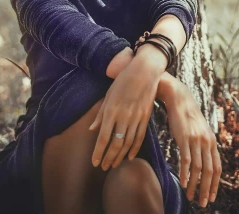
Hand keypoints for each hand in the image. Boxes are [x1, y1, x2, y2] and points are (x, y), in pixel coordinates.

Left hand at [88, 54, 161, 169]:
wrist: (145, 71)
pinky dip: (135, 148)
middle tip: (103, 167)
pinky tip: (130, 156)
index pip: (104, 137)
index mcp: (112, 110)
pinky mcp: (146, 117)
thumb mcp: (108, 95)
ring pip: (128, 143)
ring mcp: (136, 117)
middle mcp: (124, 116)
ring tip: (114, 165)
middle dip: (109, 157)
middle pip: (116, 143)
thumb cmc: (123, 80)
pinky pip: (140, 136)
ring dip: (120, 156)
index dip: (98, 152)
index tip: (94, 163)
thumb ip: (100, 114)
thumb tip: (91, 130)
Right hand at [164, 81, 221, 207]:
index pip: (217, 168)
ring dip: (195, 185)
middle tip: (203, 203)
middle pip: (209, 171)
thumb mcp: (199, 131)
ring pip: (198, 168)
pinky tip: (183, 183)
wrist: (180, 99)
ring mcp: (196, 140)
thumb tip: (203, 160)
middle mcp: (207, 142)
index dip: (215, 184)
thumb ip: (203, 144)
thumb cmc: (187, 117)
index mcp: (212, 142)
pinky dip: (185, 173)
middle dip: (207, 189)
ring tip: (191, 197)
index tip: (211, 197)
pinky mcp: (185, 138)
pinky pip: (186, 159)